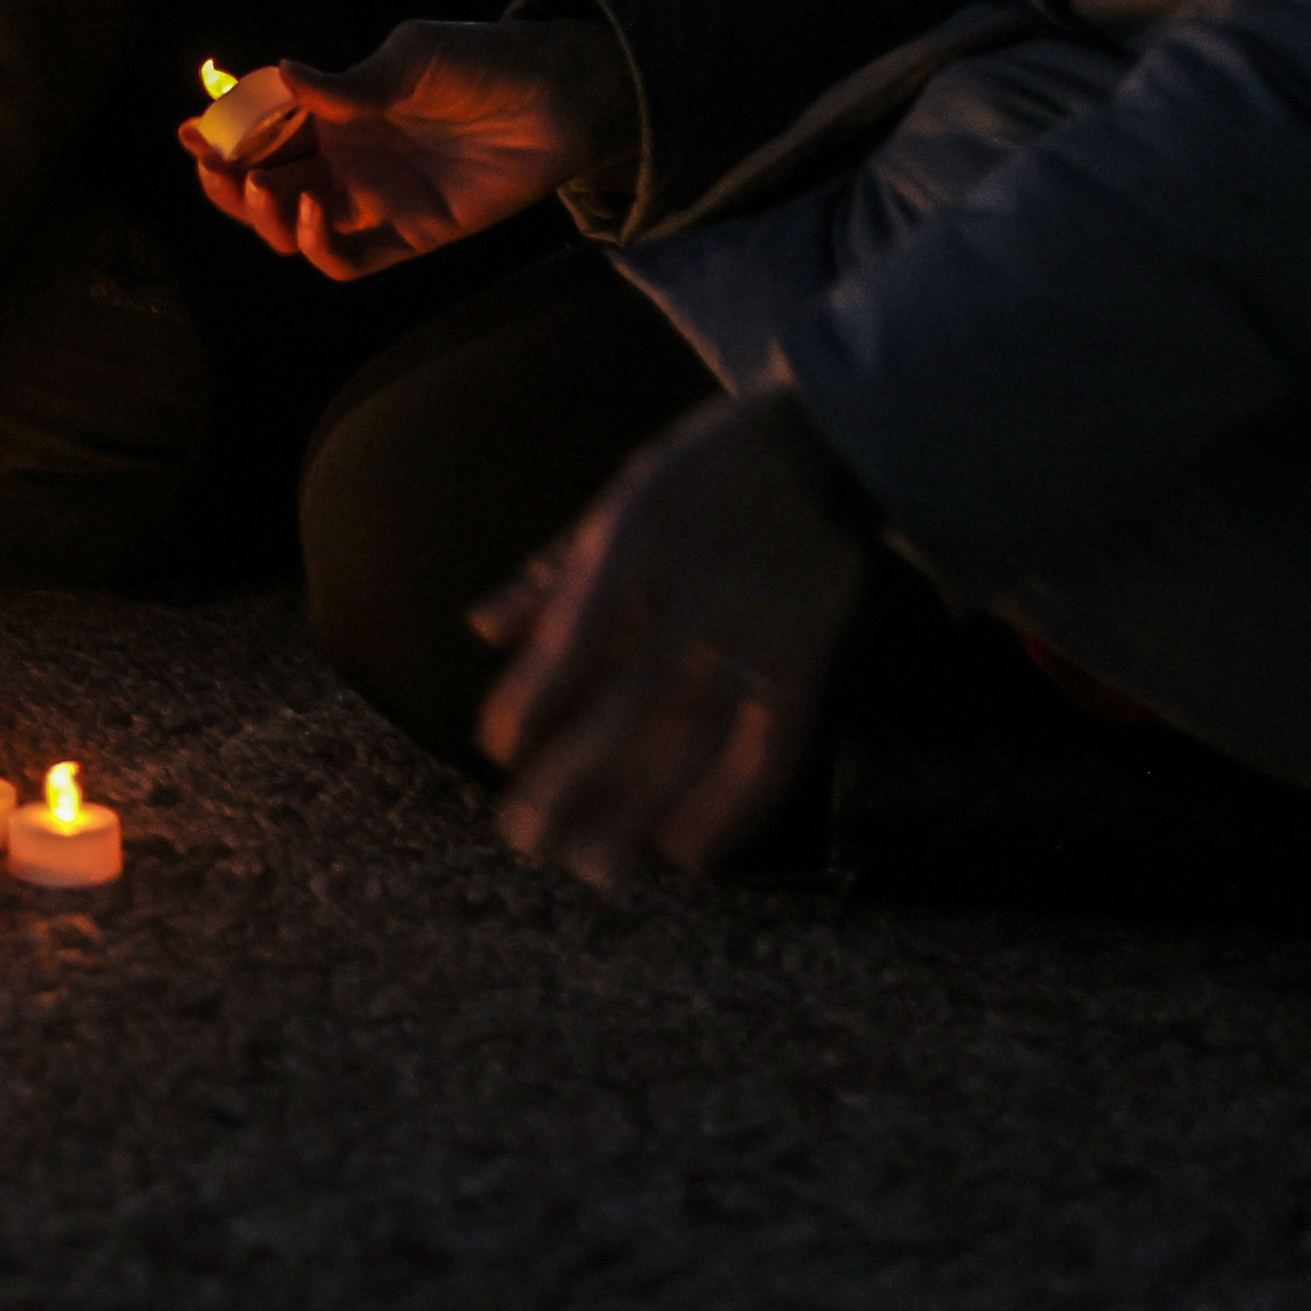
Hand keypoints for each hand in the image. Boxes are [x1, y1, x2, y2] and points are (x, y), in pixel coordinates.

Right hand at [184, 17, 632, 278]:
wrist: (559, 99)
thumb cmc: (486, 63)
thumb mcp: (414, 58)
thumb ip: (352, 83)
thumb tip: (283, 75)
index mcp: (339, 113)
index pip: (263, 131)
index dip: (223, 134)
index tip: (193, 129)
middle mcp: (348, 159)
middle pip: (264, 184)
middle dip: (227, 181)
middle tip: (214, 168)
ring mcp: (376, 199)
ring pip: (294, 227)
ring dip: (262, 216)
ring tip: (261, 189)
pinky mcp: (411, 234)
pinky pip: (350, 259)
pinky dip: (318, 248)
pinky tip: (307, 219)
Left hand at [471, 386, 872, 886]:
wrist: (831, 441)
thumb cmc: (705, 472)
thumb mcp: (620, 499)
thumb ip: (551, 572)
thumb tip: (479, 629)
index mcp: (637, 541)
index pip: (573, 635)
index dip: (531, 698)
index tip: (497, 749)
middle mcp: (697, 592)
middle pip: (629, 703)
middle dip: (573, 777)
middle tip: (527, 840)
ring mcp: (758, 632)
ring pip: (694, 739)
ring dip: (642, 809)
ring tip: (596, 869)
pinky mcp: (809, 661)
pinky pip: (772, 747)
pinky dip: (733, 808)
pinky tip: (689, 854)